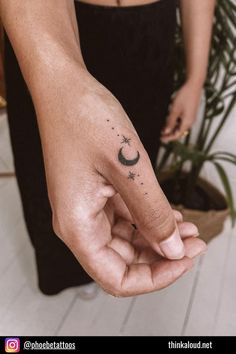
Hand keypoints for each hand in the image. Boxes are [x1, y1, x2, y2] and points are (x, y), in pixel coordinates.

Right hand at [34, 67, 205, 295]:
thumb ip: (152, 214)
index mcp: (77, 225)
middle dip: (162, 256)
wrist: (64, 89)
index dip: (154, 279)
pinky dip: (148, 219)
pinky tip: (170, 212)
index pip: (116, 278)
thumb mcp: (130, 168)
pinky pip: (124, 219)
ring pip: (126, 241)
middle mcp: (78, 223)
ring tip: (188, 226)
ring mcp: (86, 208)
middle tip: (194, 241)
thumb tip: (173, 249)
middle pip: (123, 262)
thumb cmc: (85, 120)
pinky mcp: (95, 194)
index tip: (185, 260)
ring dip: (157, 237)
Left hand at [161, 81, 201, 142]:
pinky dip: (176, 123)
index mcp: (187, 122)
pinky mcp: (190, 113)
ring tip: (164, 129)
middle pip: (179, 132)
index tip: (161, 139)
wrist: (194, 85)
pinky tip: (170, 121)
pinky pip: (182, 121)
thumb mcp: (174, 110)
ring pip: (180, 127)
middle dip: (170, 134)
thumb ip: (170, 122)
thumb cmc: (185, 96)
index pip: (177, 135)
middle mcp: (190, 121)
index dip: (169, 138)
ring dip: (172, 129)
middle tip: (161, 136)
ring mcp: (191, 117)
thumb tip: (166, 131)